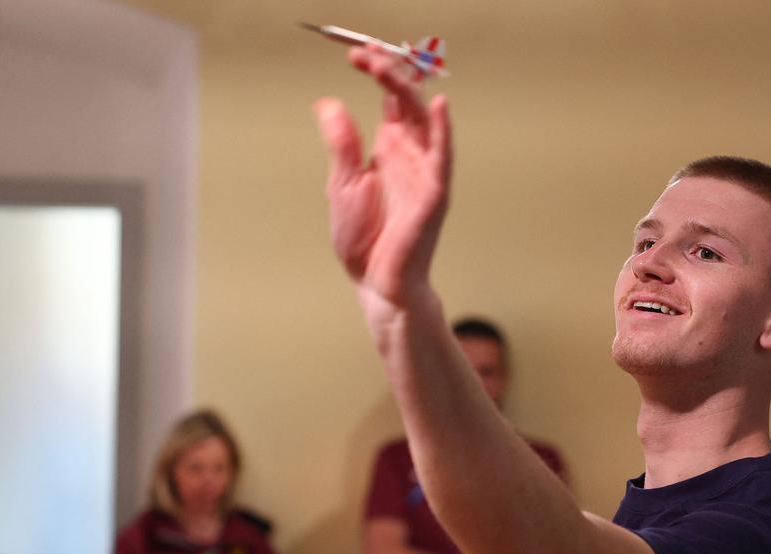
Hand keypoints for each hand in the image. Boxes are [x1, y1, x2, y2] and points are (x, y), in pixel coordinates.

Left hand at [314, 45, 452, 307]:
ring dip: (408, 90)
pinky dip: (442, 131)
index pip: (389, 99)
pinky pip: (442, 157)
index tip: (356, 56)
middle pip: (407, 102)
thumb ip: (341, 144)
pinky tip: (437, 106)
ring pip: (423, 120)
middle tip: (366, 54)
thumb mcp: (342, 183)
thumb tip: (328, 103)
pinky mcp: (433, 194)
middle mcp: (410, 155)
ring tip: (388, 66)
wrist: (375, 282)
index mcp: (389, 150)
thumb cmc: (364, 239)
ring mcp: (424, 173)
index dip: (377, 73)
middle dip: (389, 74)